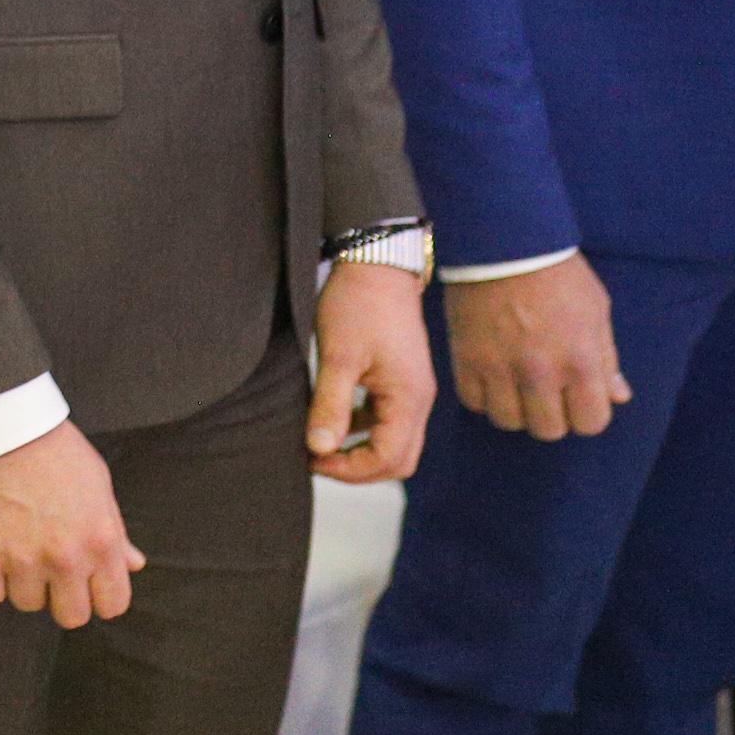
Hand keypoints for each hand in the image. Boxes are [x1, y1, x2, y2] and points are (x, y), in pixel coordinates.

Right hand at [0, 421, 142, 627]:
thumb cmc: (52, 447)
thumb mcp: (97, 483)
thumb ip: (116, 531)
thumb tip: (133, 564)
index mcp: (100, 542)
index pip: (112, 605)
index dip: (98, 595)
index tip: (84, 582)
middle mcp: (66, 559)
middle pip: (71, 616)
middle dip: (61, 596)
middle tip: (47, 568)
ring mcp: (22, 560)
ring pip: (27, 604)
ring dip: (22, 583)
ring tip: (14, 548)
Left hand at [306, 261, 432, 483]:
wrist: (377, 263)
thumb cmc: (358, 303)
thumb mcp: (337, 356)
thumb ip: (330, 405)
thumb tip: (320, 449)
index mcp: (409, 398)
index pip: (389, 459)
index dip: (352, 470)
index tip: (314, 461)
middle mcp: (420, 400)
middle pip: (400, 459)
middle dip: (360, 468)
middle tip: (317, 460)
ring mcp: (414, 390)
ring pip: (396, 441)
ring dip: (363, 450)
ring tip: (322, 444)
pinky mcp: (403, 380)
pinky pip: (390, 420)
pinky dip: (366, 429)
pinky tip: (337, 418)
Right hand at [444, 255, 630, 439]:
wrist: (503, 242)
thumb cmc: (558, 273)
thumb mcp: (596, 312)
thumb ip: (607, 360)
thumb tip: (619, 396)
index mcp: (580, 362)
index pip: (591, 423)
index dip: (586, 414)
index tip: (576, 398)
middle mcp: (540, 372)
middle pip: (548, 430)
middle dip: (551, 415)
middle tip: (545, 392)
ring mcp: (499, 366)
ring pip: (508, 421)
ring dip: (514, 409)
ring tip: (515, 386)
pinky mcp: (466, 357)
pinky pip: (472, 401)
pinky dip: (482, 395)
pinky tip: (490, 376)